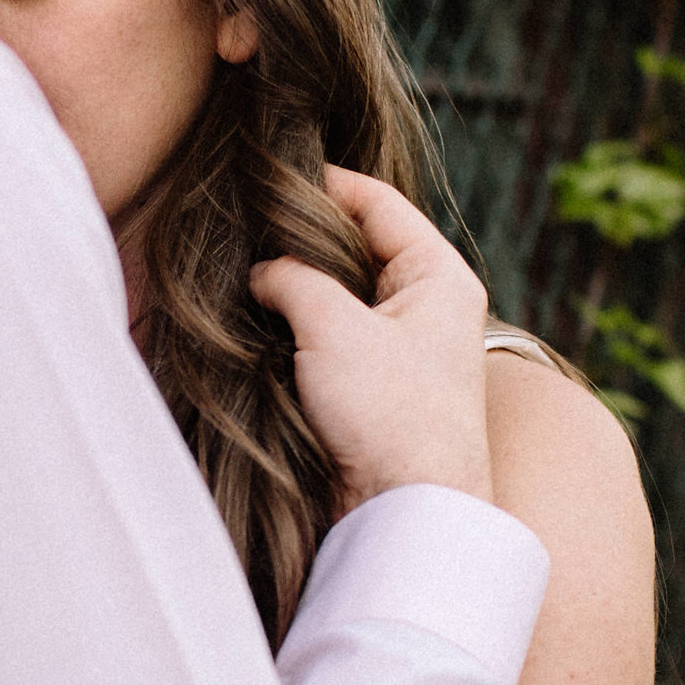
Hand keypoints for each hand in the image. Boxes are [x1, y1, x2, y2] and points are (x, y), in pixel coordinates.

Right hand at [250, 168, 491, 514]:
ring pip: (341, 297)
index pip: (379, 204)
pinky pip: (333, 341)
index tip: (273, 174)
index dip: (326, 183)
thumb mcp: (333, 327)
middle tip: (247, 228)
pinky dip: (299, 331)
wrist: (406, 511)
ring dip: (297, 290)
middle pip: (358, 248)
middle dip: (303, 240)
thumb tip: (263, 272)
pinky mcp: (378, 391)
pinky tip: (260, 327)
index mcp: (440, 276)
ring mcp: (404, 351)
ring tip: (245, 274)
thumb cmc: (390, 415)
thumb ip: (293, 280)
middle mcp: (429, 307)